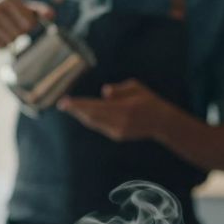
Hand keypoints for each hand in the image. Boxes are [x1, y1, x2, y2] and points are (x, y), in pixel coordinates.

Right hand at [0, 0, 53, 47]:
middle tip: (12, 25)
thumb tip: (52, 15)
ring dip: (12, 39)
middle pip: (22, 30)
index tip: (23, 19)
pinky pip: (3, 45)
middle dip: (21, 32)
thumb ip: (40, 11)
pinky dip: (3, 44)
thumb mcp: (25, 9)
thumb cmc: (10, 14)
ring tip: (4, 30)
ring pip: (12, 39)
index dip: (29, 24)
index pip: (30, 21)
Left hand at [57, 79, 173, 141]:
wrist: (161, 122)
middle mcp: (120, 122)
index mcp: (125, 108)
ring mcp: (118, 131)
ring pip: (93, 122)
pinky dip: (90, 119)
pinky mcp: (117, 135)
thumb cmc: (148, 100)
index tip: (64, 102)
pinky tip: (83, 113)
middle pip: (91, 116)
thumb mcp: (136, 87)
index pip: (96, 106)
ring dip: (81, 115)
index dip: (79, 104)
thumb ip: (119, 89)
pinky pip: (99, 126)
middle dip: (76, 110)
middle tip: (62, 104)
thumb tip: (103, 92)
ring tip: (69, 107)